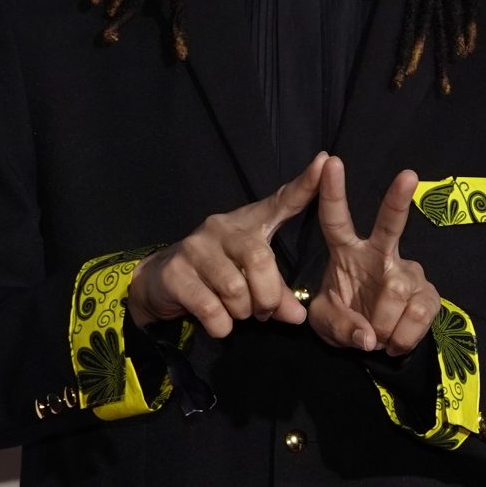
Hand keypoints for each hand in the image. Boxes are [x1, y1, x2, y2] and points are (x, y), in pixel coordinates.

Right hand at [130, 153, 324, 338]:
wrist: (160, 283)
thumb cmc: (216, 276)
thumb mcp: (250, 279)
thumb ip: (278, 293)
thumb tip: (297, 317)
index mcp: (247, 223)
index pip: (280, 200)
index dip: (304, 185)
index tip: (326, 161)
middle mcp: (221, 227)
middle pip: (260, 260)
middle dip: (268, 296)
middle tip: (264, 311)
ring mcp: (196, 248)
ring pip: (236, 290)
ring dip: (243, 313)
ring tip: (238, 313)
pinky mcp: (176, 273)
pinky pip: (211, 309)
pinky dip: (222, 325)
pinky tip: (218, 322)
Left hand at [309, 159, 440, 355]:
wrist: (375, 346)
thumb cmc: (344, 321)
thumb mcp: (326, 325)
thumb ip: (340, 326)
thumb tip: (368, 336)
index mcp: (347, 251)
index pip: (335, 219)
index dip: (333, 192)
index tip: (331, 163)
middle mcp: (380, 254)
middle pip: (390, 224)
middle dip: (398, 200)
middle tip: (409, 175)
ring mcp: (408, 272)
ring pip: (397, 291)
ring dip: (383, 323)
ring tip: (377, 337)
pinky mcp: (429, 295)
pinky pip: (419, 313)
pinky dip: (403, 335)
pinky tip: (395, 342)